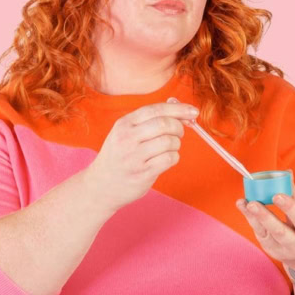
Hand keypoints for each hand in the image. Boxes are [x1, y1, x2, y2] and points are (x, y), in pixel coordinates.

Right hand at [84, 99, 198, 212]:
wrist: (101, 185)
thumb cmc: (120, 156)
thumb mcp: (126, 133)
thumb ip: (150, 120)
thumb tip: (180, 109)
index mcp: (124, 124)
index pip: (155, 109)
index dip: (178, 109)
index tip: (193, 112)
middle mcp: (127, 138)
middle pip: (164, 124)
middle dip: (179, 127)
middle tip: (180, 132)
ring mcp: (134, 157)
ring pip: (169, 142)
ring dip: (176, 144)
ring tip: (168, 148)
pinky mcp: (142, 174)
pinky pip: (169, 159)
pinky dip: (174, 157)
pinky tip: (166, 159)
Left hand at [235, 184, 294, 266]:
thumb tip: (287, 172)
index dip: (290, 208)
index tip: (277, 195)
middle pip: (280, 232)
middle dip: (265, 217)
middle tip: (252, 203)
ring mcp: (282, 251)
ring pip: (266, 234)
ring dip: (253, 217)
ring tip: (244, 203)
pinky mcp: (271, 251)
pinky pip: (260, 234)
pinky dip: (251, 220)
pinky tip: (245, 208)